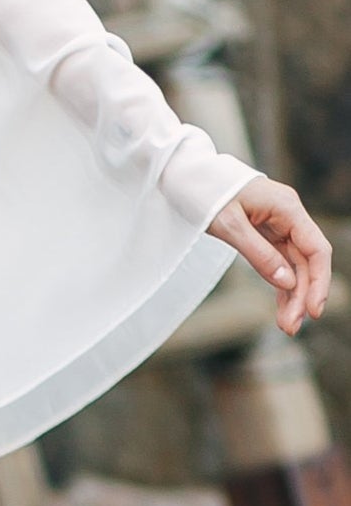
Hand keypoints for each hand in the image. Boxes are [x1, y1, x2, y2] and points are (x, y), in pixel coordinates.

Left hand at [208, 175, 331, 336]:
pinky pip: (280, 263)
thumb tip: (286, 283)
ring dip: (293, 296)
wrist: (187, 177)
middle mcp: (289, 216)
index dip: (319, 281)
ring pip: (294, 265)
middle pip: (307, 261)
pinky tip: (282, 309)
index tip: (313, 310)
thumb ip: (259, 254)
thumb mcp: (230, 227)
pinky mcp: (265, 234)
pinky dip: (281, 285)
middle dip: (303, 295)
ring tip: (287, 326)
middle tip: (291, 328)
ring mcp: (278, 225)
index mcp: (287, 208)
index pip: (316, 249)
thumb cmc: (206, 195)